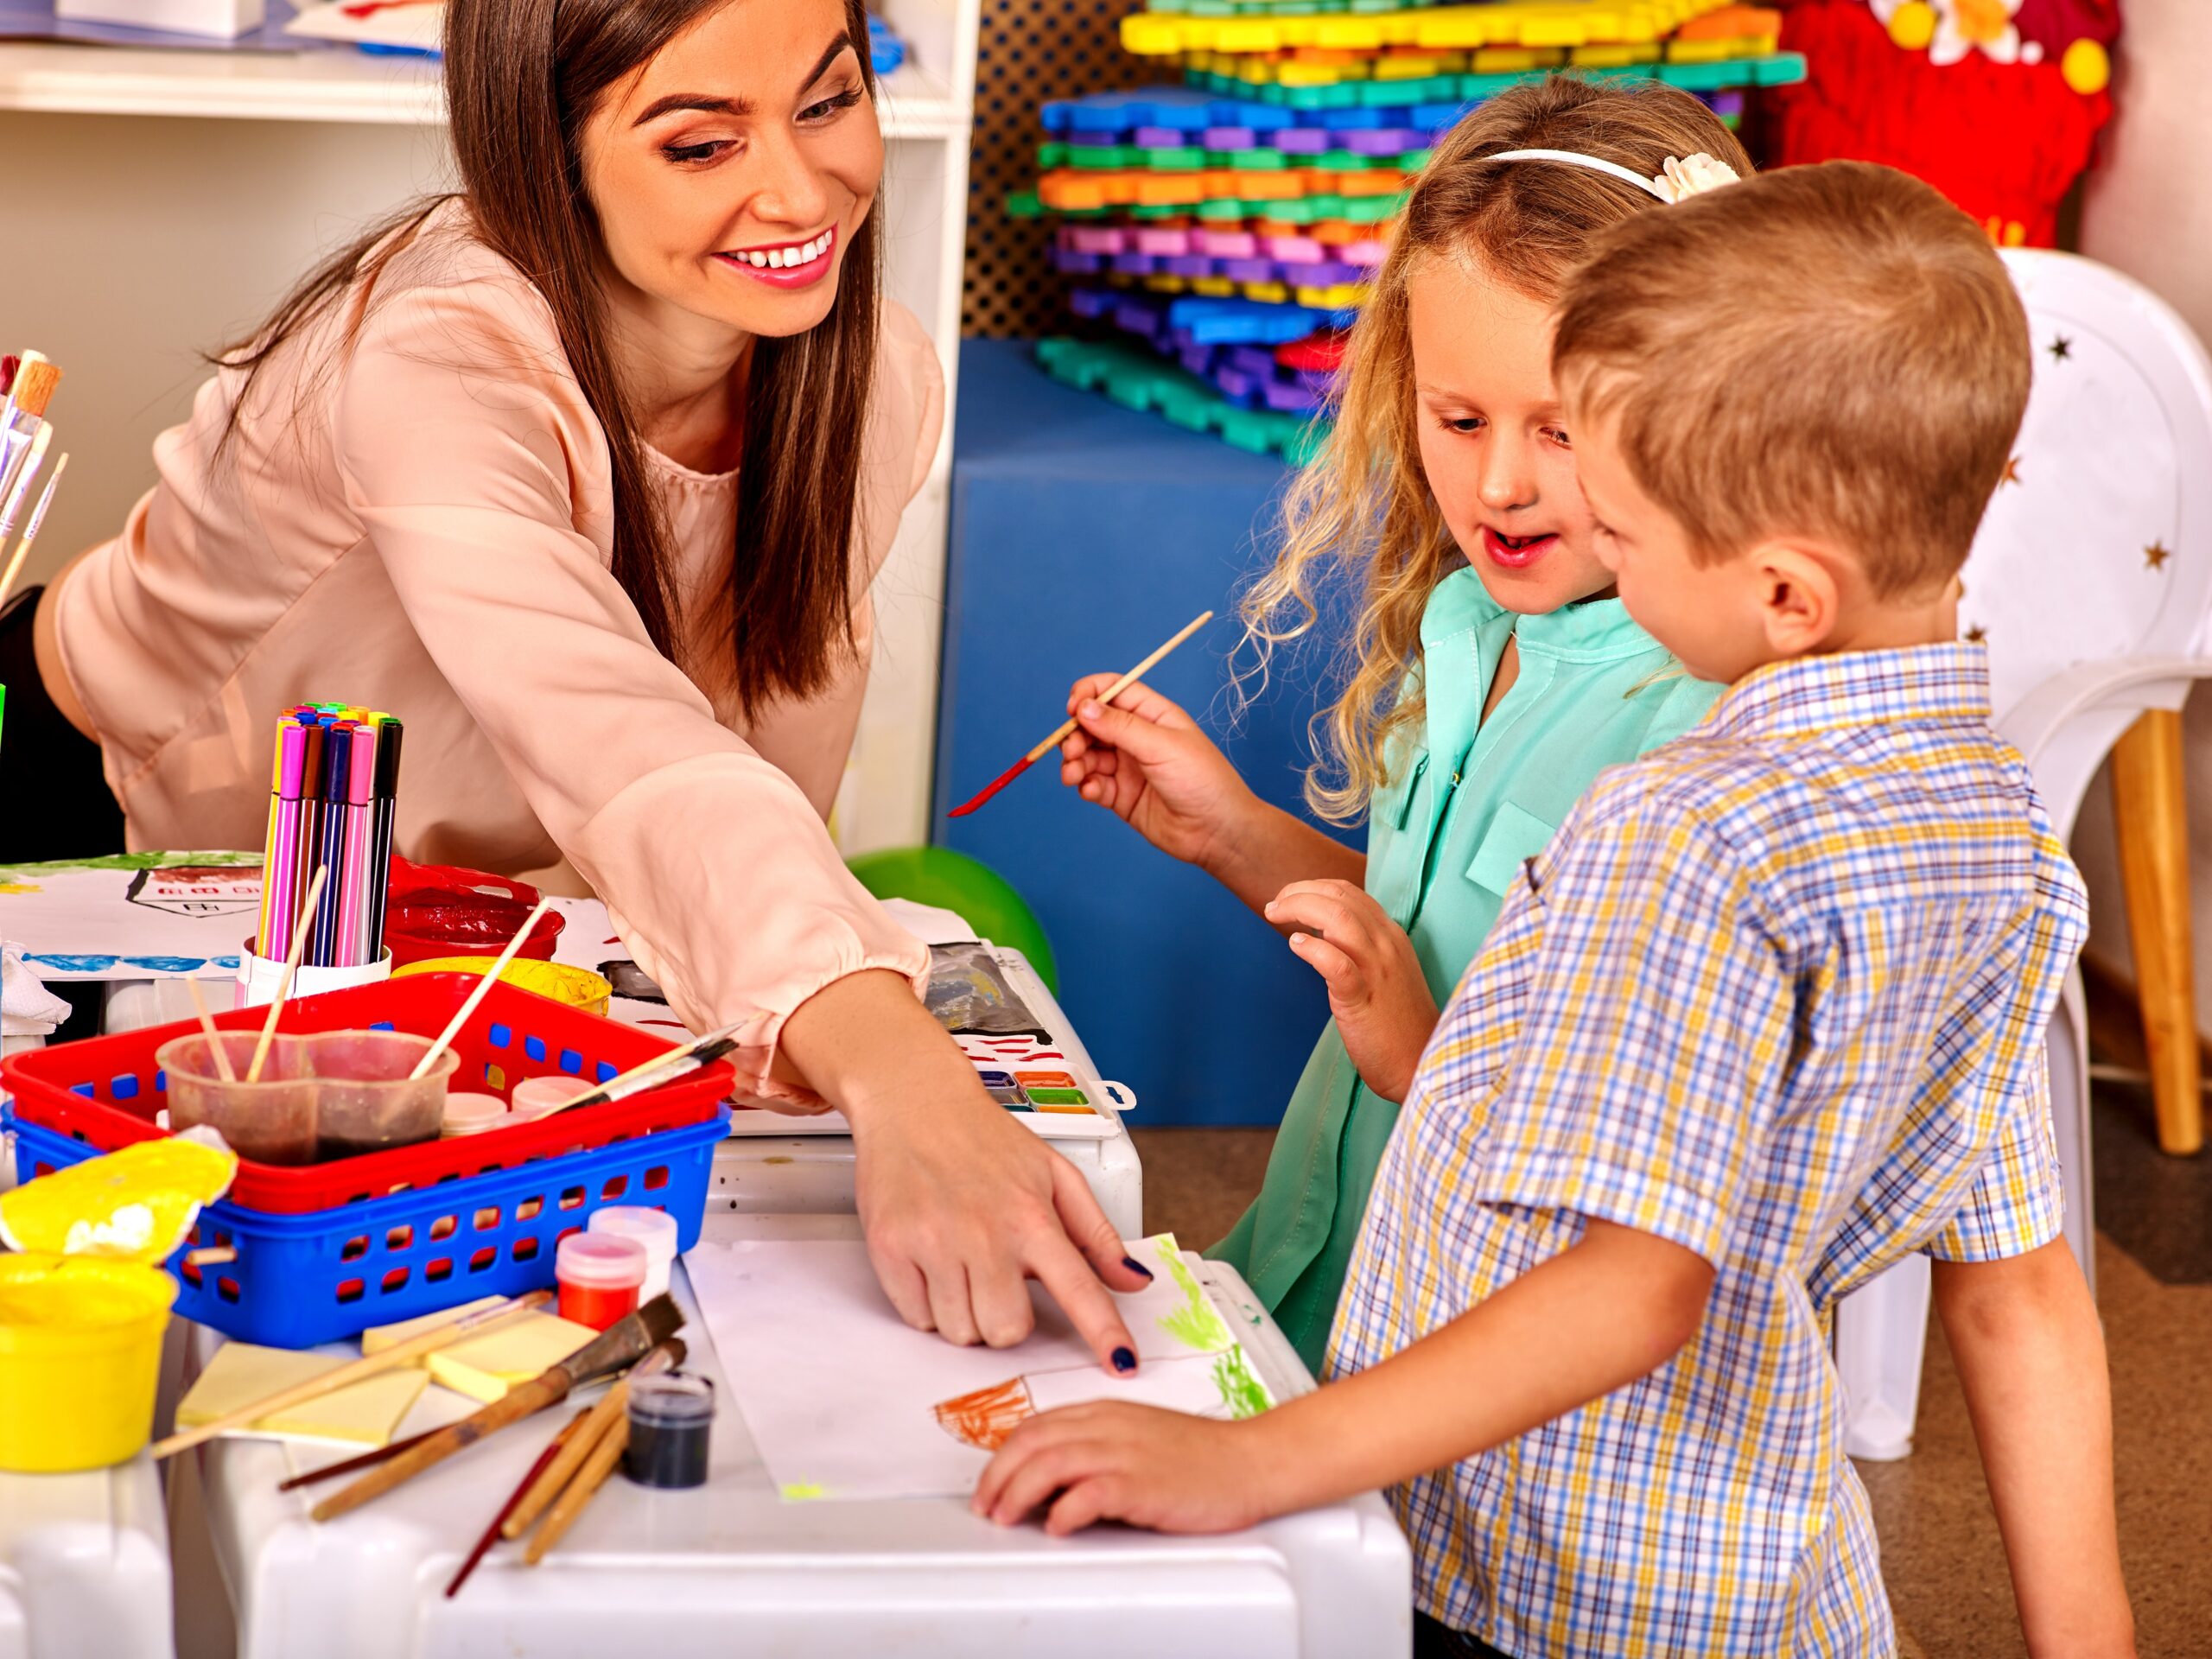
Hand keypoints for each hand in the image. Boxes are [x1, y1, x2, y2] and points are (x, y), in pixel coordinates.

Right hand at [781, 969, 1152, 1372]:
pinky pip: (917, 1318)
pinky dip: (927, 1303)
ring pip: (960, 1332)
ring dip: (964, 1312)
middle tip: (998, 1279)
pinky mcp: (890, 1249)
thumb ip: (1095, 1234)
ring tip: (962, 1263)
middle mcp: (985, 1232)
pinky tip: (933, 1262)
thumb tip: (1131, 1280)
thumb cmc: (983, 1137)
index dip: (1103, 1333)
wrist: (914, 1100)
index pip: (1079, 1289)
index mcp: (1033, 1215)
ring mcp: (934, 1242)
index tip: (1122, 1363)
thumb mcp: (1054, 1173)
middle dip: (1006, 1319)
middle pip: (1007, 1331)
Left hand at [972, 1401, 1278, 1534]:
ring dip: (1017, 1492)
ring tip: (1007, 1517)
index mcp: (1105, 1412)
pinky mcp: (1142, 1483)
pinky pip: (1089, 1493)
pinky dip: (1063, 1511)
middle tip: (987, 1506)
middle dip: (997, 1475)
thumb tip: (1051, 1480)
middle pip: (1032, 1442)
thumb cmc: (1201, 1457)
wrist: (1251, 1461)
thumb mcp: (1138, 1438)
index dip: (1002, 1456)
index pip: (1035, 1425)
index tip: (990, 1483)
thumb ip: (1096, 1447)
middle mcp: (1109, 1426)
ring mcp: (1125, 1452)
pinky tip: (1056, 1526)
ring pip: (1049, 1462)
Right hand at [1059, 675, 1256, 872]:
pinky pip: (1093, 784)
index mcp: (1152, 715)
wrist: (1217, 831)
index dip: (1088, 695)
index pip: (1113, 691)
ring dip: (1074, 762)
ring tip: (1073, 775)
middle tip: (1071, 751)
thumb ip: (1120, 727)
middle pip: (1092, 724)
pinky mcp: (1121, 796)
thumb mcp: (1161, 746)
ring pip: (1087, 756)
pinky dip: (1085, 786)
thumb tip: (1084, 708)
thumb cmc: (1202, 780)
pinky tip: (1092, 791)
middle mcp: (1137, 738)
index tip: (1072, 709)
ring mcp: (1127, 767)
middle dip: (1075, 735)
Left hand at [1267, 880, 1438, 1102]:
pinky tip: (1295, 945)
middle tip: (1274, 905)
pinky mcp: (1363, 999)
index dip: (1313, 888)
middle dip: (1299, 892)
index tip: (1288, 898)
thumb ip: (1359, 948)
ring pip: (1338, 919)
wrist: (1420, 1062)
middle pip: (1340, 897)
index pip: (1350, 893)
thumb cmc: (1397, 1023)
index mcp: (1391, 937)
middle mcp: (1387, 945)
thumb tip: (1319, 932)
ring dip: (1299, 908)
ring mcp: (1378, 970)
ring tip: (1275, 915)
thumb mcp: (1384, 973)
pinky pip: (1337, 964)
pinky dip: (1313, 949)